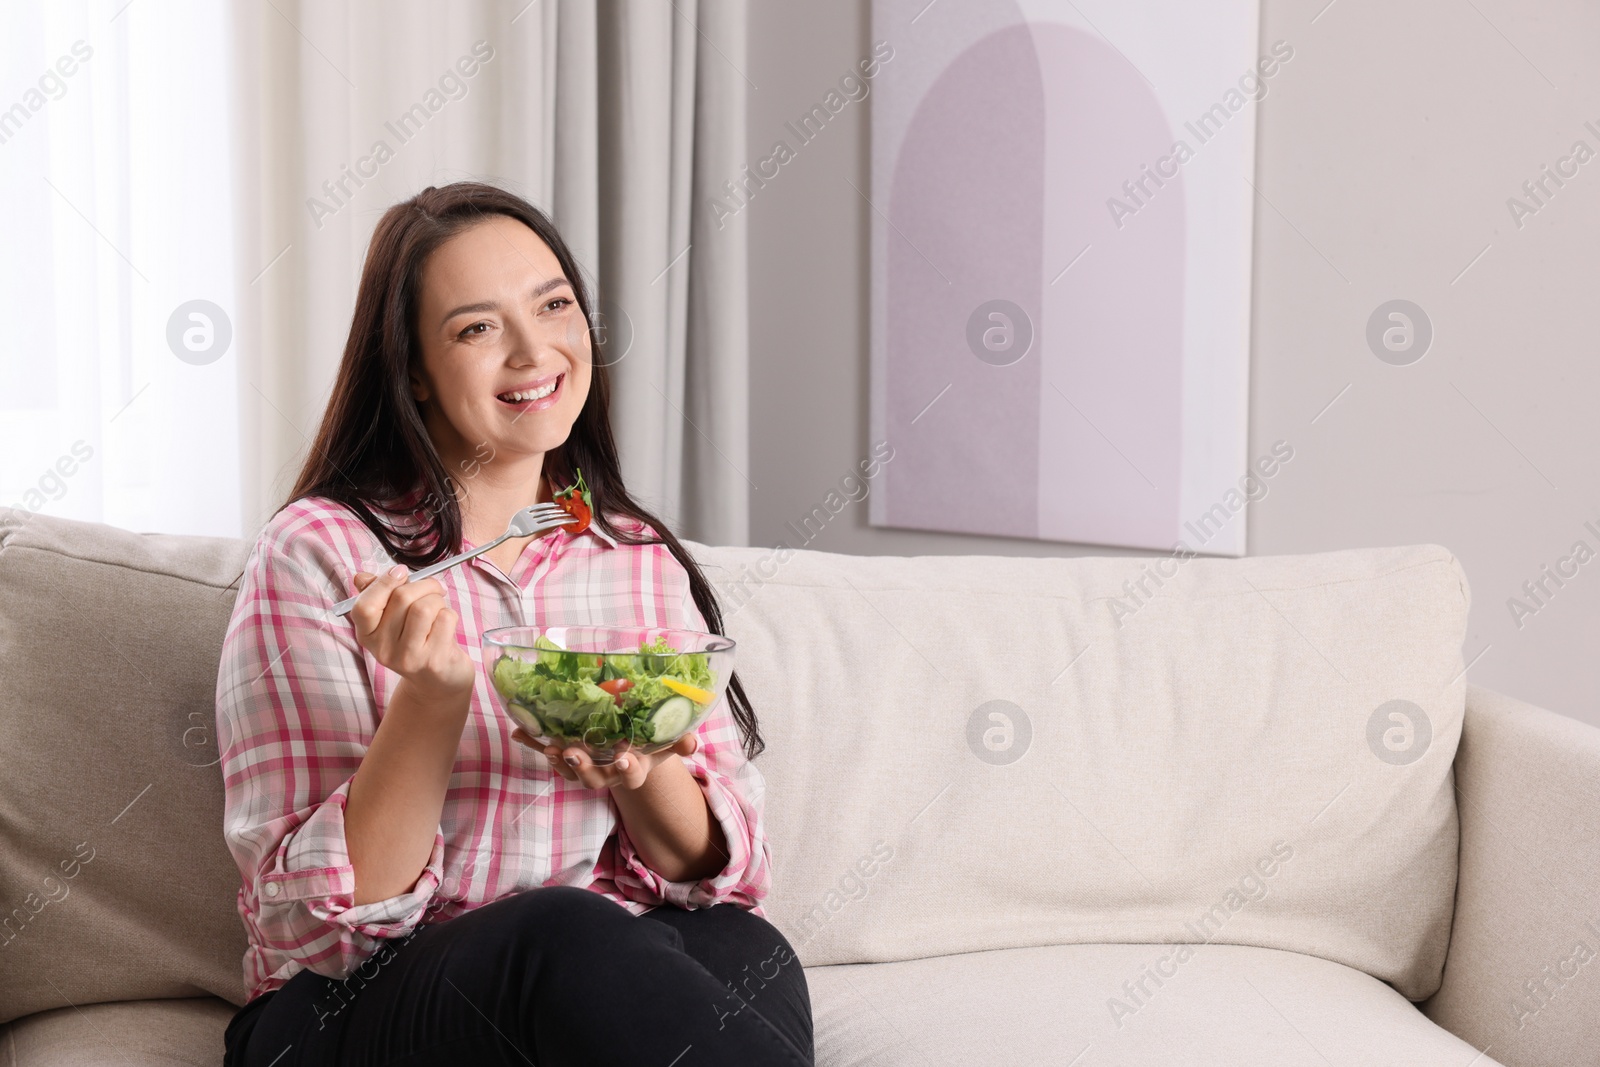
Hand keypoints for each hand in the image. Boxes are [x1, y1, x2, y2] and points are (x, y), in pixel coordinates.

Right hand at [348, 566, 473, 700]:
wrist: (437, 682)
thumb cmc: (417, 641)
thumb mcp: (392, 621)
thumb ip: (377, 596)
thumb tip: (361, 577)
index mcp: (367, 635)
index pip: (364, 606)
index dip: (383, 582)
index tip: (401, 572)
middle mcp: (383, 649)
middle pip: (401, 598)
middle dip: (423, 585)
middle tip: (434, 588)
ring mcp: (408, 657)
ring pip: (424, 607)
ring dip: (437, 599)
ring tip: (439, 608)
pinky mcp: (434, 661)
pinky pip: (446, 618)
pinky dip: (450, 614)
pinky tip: (446, 625)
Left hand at [511, 728, 698, 791]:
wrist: (630, 753)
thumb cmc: (650, 746)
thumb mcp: (666, 743)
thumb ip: (679, 743)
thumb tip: (693, 741)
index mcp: (632, 770)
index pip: (630, 775)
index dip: (627, 768)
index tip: (624, 757)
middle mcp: (606, 773)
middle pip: (593, 779)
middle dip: (582, 769)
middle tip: (571, 754)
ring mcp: (586, 768)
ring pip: (569, 771)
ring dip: (557, 760)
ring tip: (549, 747)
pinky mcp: (568, 759)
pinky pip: (551, 755)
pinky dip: (535, 744)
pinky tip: (520, 732)